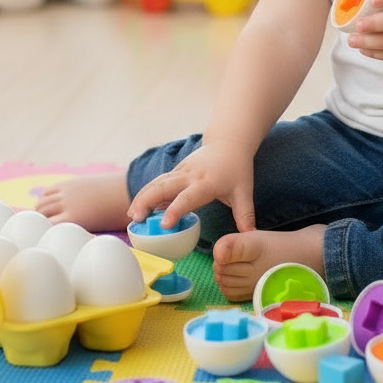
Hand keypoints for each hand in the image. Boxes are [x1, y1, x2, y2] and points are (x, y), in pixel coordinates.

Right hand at [127, 140, 256, 232]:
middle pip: (163, 186)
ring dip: (142, 197)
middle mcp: (190, 175)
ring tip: (132, 216)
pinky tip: (138, 208)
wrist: (228, 143)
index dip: (175, 210)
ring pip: (156, 183)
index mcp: (206, 182)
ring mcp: (180, 171)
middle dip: (147, 201)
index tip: (163, 224)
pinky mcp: (175, 172)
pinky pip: (158, 183)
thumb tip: (250, 238)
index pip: (188, 197)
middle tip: (135, 219)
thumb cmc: (237, 169)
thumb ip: (245, 215)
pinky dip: (146, 194)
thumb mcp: (244, 192)